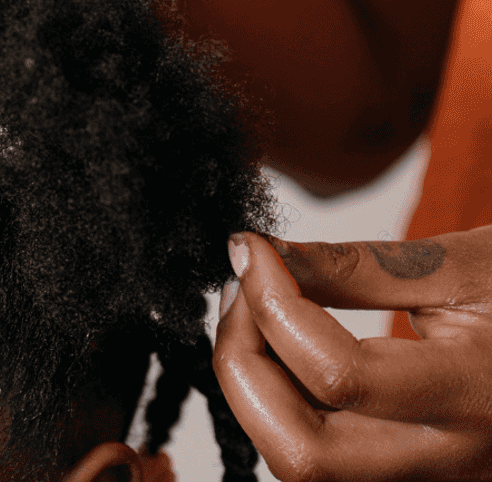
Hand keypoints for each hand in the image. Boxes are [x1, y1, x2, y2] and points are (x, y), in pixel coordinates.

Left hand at [214, 228, 491, 480]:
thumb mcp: (465, 265)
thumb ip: (357, 266)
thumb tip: (258, 257)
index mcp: (482, 400)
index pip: (338, 376)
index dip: (270, 303)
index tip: (249, 248)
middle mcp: (455, 463)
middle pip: (304, 455)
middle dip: (244, 366)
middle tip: (239, 293)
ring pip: (302, 465)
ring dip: (255, 388)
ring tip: (258, 314)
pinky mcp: (414, 479)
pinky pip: (322, 459)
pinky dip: (281, 405)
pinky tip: (284, 350)